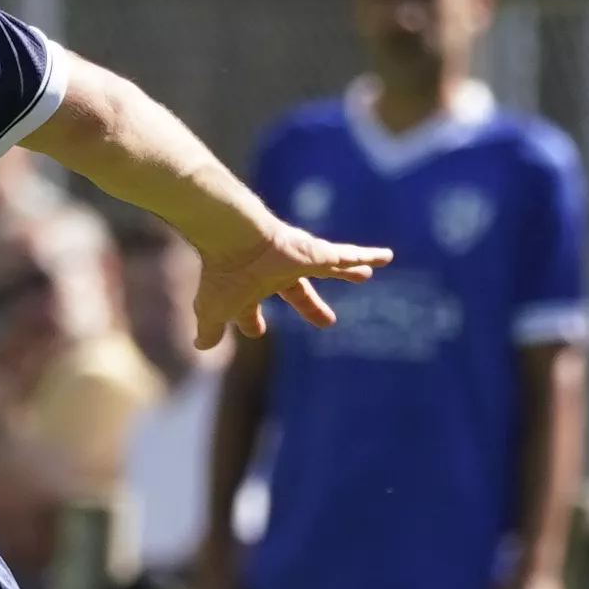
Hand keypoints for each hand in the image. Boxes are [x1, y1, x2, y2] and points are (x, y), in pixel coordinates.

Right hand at [191, 204, 389, 344]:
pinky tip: (387, 257)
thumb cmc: (223, 275)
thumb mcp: (213, 310)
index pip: (252, 308)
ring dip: (346, 271)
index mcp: (250, 287)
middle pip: (298, 291)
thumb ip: (209, 329)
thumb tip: (201, 347)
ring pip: (328, 266)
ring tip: (365, 275)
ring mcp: (298, 261)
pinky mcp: (316, 252)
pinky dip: (367, 255)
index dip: (252, 322)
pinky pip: (348, 254)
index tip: (255, 329)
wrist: (233, 241)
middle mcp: (275, 272)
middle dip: (311, 306)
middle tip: (326, 320)